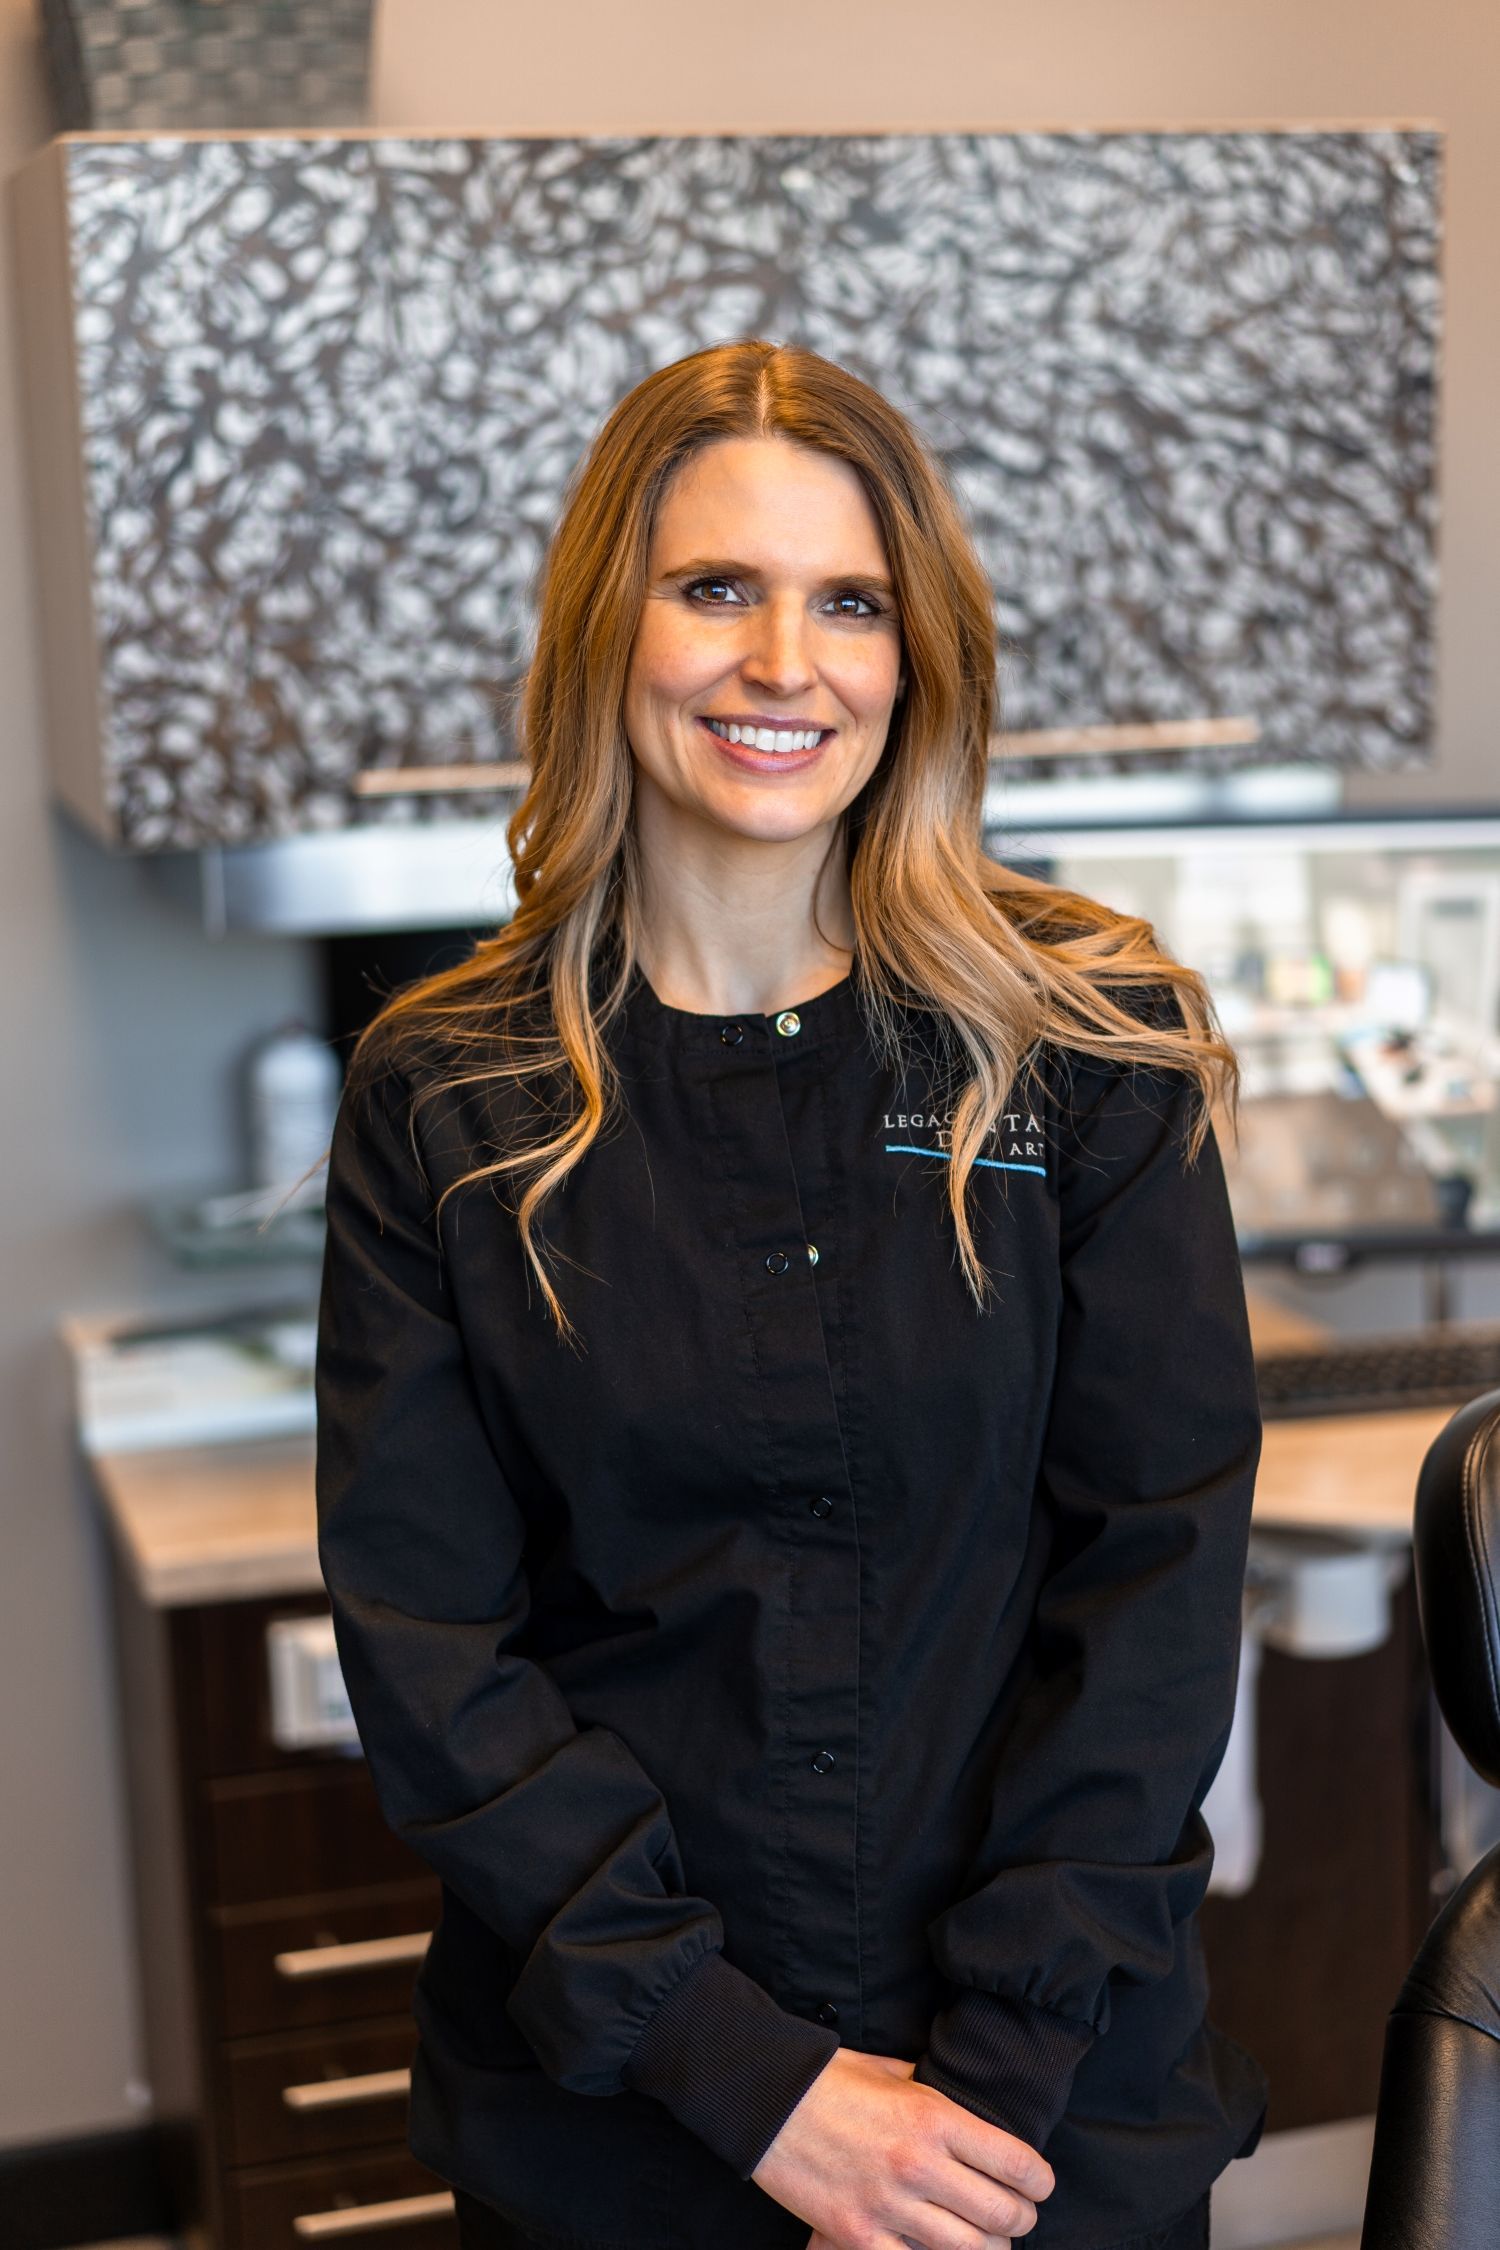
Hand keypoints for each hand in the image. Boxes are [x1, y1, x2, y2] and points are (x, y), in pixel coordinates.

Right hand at [751, 2047, 1053, 2249]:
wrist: (766, 2102)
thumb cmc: (831, 2080)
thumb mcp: (894, 2073)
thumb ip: (936, 2097)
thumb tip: (968, 2118)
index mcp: (934, 2117)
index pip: (1018, 2164)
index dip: (1040, 2182)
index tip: (1038, 2185)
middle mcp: (920, 2164)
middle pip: (1004, 2215)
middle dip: (1020, 2219)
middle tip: (1016, 2215)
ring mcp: (890, 2206)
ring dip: (988, 2248)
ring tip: (984, 2239)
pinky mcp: (859, 2237)